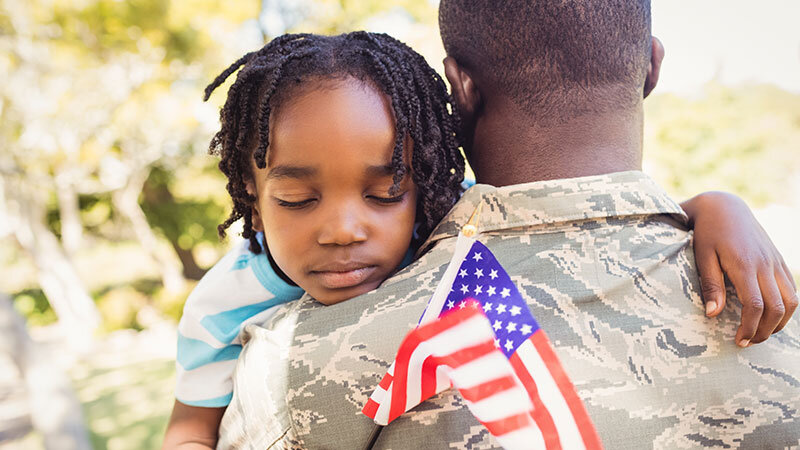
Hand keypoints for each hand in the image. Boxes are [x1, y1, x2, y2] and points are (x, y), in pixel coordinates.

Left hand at [682, 192, 797, 346]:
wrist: (724, 207)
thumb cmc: (708, 232)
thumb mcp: (702, 256)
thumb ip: (710, 285)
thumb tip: (712, 315)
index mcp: (744, 265)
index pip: (755, 305)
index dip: (750, 327)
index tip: (739, 341)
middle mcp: (765, 264)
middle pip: (777, 308)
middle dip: (765, 331)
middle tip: (748, 342)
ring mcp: (775, 262)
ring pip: (791, 301)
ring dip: (780, 322)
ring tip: (761, 333)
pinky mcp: (779, 260)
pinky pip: (792, 288)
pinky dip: (787, 307)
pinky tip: (773, 316)